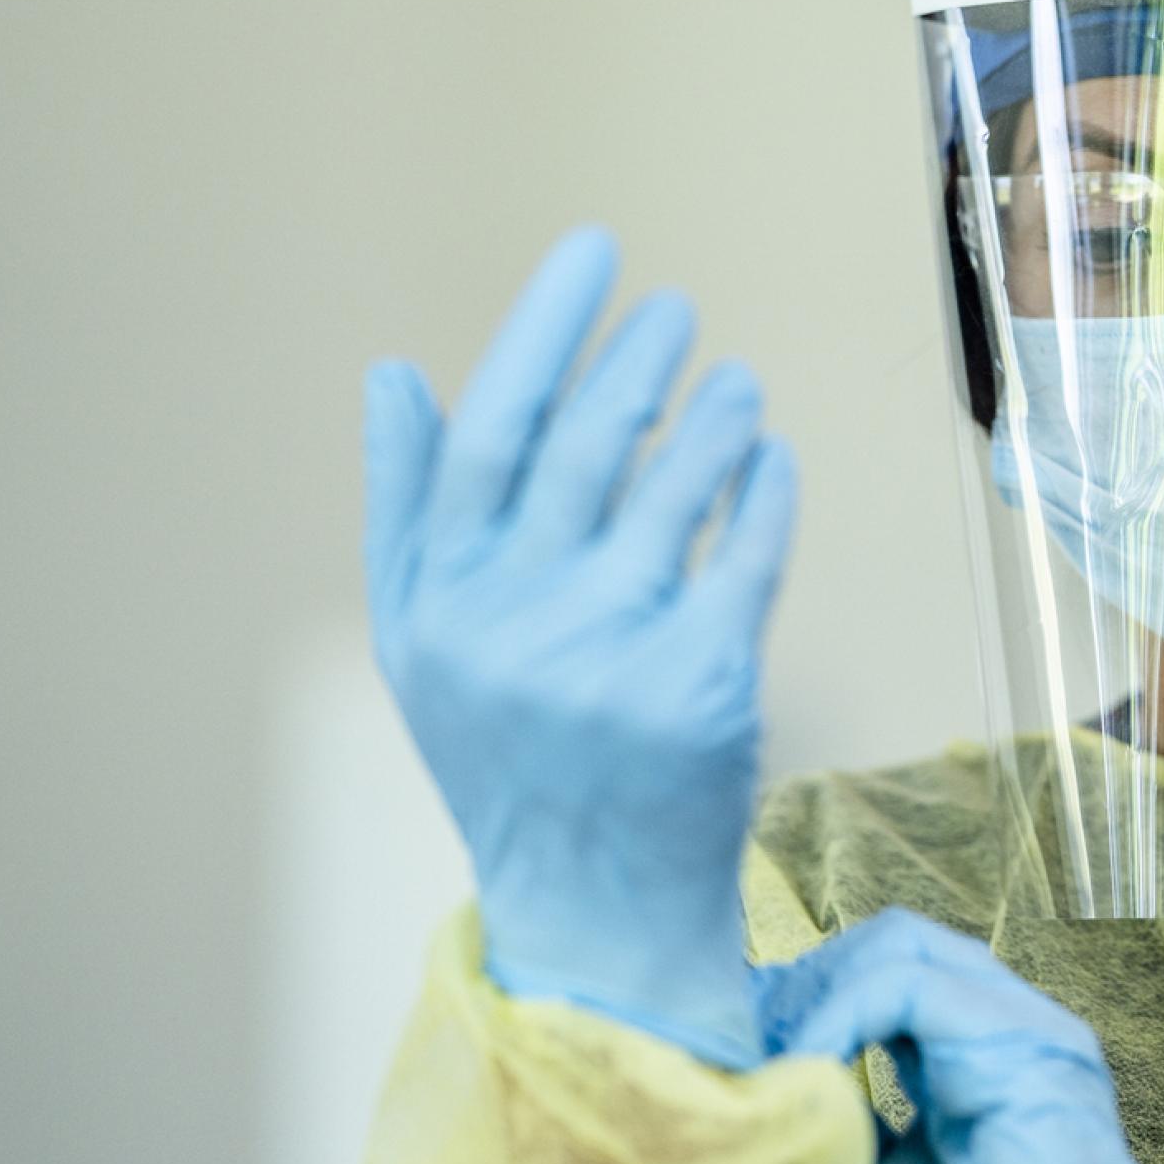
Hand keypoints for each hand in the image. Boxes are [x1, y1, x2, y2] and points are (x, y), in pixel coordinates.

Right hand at [362, 228, 796, 1067]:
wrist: (594, 910)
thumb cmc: (511, 758)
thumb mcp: (424, 646)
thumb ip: (408, 509)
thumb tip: (391, 371)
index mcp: (441, 604)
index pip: (491, 432)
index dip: (544, 330)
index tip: (594, 253)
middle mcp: (516, 626)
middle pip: (585, 449)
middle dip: (637, 359)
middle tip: (675, 309)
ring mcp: (616, 660)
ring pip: (675, 493)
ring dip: (713, 418)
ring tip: (735, 382)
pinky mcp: (708, 692)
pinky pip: (747, 556)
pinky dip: (764, 493)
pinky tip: (772, 457)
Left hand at [762, 910, 1145, 1163]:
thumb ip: (840, 1109)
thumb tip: (768, 1059)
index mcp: (979, 1055)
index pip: (890, 971)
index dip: (813, 989)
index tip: (744, 1034)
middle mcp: (1011, 1029)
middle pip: (896, 944)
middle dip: (812, 978)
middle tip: (751, 1034)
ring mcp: (1027, 1030)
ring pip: (903, 948)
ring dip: (821, 990)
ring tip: (775, 1049)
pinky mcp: (1029, 1047)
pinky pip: (913, 989)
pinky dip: (844, 1010)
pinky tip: (810, 1059)